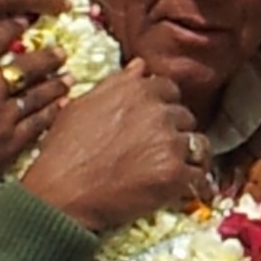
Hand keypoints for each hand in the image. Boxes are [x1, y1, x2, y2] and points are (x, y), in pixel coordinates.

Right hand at [0, 25, 63, 199]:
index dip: (9, 30)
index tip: (25, 19)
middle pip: (22, 69)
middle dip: (44, 59)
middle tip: (60, 52)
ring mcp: (1, 119)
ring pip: (35, 96)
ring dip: (54, 85)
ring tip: (68, 78)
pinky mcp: (10, 145)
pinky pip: (37, 125)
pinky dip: (51, 114)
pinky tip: (61, 107)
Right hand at [19, 59, 203, 230]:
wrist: (60, 195)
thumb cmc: (63, 152)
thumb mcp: (81, 106)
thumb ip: (116, 84)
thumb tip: (140, 66)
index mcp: (136, 90)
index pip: (169, 89)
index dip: (164, 107)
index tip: (154, 123)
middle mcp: (157, 111)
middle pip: (185, 116)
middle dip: (174, 132)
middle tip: (156, 151)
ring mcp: (169, 142)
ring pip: (198, 144)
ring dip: (188, 156)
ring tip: (173, 170)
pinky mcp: (175, 174)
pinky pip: (200, 176)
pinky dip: (194, 184)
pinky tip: (185, 190)